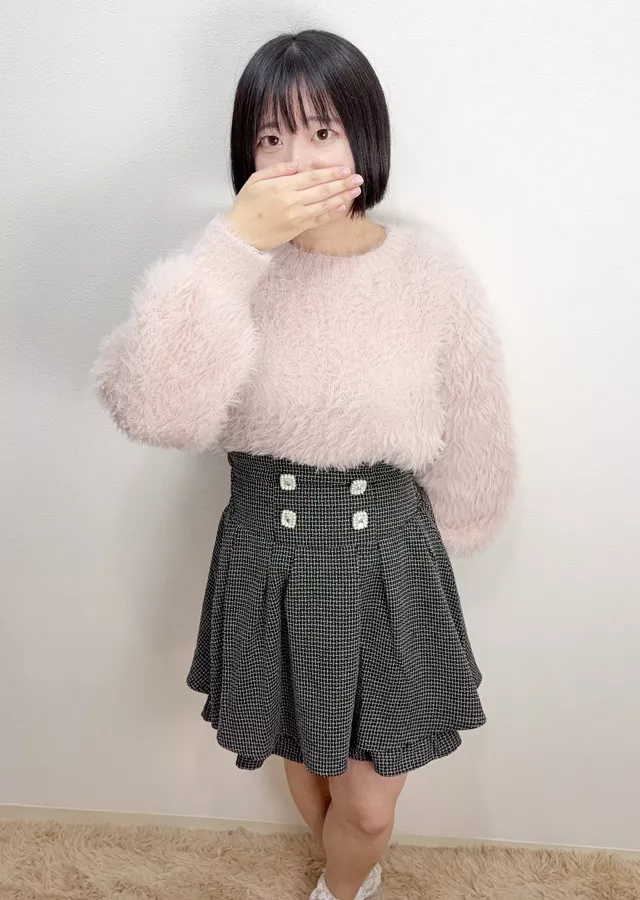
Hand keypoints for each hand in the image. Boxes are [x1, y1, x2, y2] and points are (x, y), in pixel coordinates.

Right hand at [223, 161, 363, 251]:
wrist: (241, 234)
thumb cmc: (246, 206)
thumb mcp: (256, 180)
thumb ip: (277, 170)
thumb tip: (296, 164)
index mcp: (283, 186)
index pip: (313, 177)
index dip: (331, 173)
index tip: (345, 170)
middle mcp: (293, 201)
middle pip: (324, 190)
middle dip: (343, 183)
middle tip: (358, 179)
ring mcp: (297, 216)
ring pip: (325, 205)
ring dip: (343, 197)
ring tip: (356, 191)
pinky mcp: (298, 228)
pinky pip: (320, 219)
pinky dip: (333, 213)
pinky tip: (343, 206)